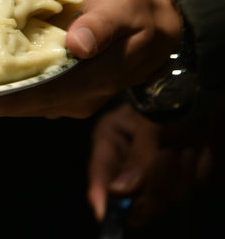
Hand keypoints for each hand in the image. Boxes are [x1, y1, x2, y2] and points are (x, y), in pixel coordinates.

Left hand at [0, 0, 181, 117]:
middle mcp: (82, 96)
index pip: (45, 95)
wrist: (155, 25)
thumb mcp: (122, 9)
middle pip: (31, 105)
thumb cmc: (134, 12)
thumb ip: (100, 26)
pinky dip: (9, 91)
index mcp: (95, 78)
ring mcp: (75, 97)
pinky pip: (34, 95)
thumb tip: (76, 45)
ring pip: (30, 104)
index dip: (9, 100)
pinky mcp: (68, 91)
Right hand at [88, 102, 214, 225]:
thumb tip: (119, 192)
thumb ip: (137, 157)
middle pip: (135, 199)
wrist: (202, 88)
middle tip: (168, 157)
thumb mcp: (148, 122)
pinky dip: (198, 167)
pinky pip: (192, 185)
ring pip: (168, 196)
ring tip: (185, 143)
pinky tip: (197, 147)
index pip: (100, 178)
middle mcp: (130, 162)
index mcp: (110, 144)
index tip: (104, 214)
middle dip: (155, 186)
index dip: (100, 198)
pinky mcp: (184, 173)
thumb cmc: (167, 95)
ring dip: (182, 172)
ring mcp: (158, 171)